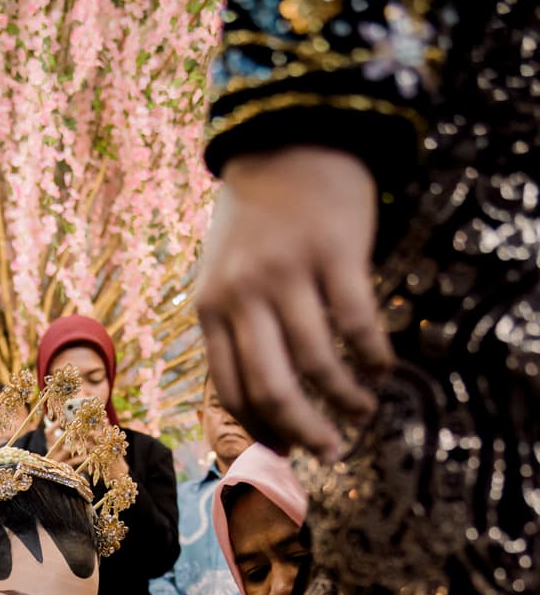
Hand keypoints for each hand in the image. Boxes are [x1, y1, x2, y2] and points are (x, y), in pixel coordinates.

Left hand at [196, 146, 393, 459]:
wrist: (286, 140)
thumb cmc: (255, 222)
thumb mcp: (224, 275)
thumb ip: (235, 332)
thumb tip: (260, 408)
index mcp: (212, 308)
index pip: (233, 391)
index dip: (262, 432)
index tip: (287, 454)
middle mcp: (244, 294)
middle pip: (274, 388)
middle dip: (305, 433)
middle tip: (332, 452)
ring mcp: (289, 271)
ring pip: (319, 361)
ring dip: (346, 398)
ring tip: (363, 409)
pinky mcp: (334, 250)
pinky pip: (358, 321)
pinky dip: (372, 354)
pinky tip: (381, 367)